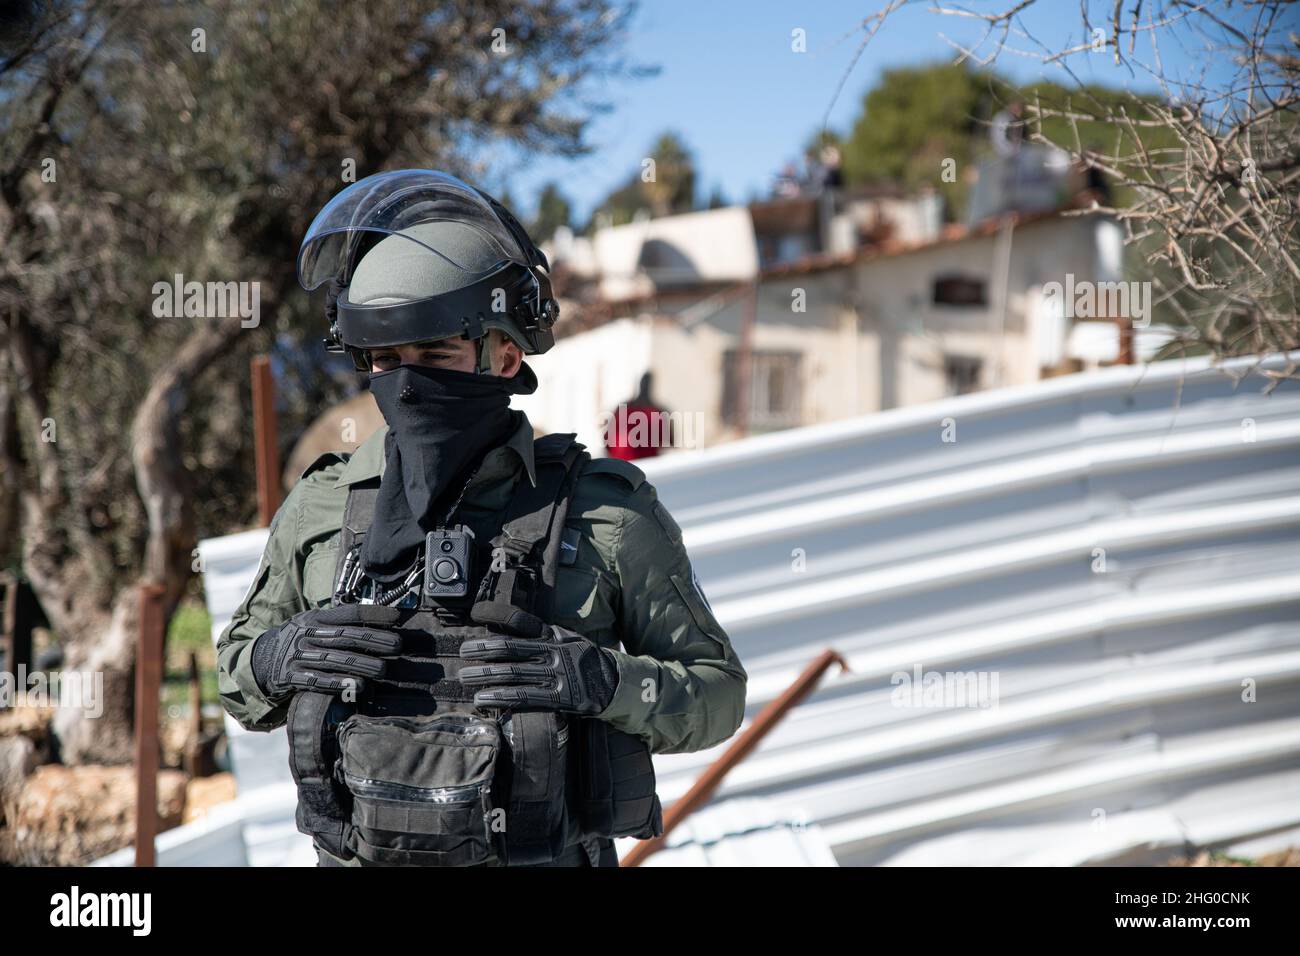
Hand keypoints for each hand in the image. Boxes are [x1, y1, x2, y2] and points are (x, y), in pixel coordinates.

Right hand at [251, 604, 402, 699]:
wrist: (261, 660)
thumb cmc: (301, 641)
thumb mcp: (315, 625)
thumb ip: (341, 623)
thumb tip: (382, 619)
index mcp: (315, 618)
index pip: (348, 613)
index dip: (372, 614)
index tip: (397, 618)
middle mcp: (306, 635)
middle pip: (344, 636)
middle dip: (373, 640)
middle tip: (397, 645)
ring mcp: (297, 656)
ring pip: (333, 659)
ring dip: (360, 664)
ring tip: (383, 670)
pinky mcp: (290, 677)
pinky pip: (316, 680)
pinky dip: (337, 683)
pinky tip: (357, 686)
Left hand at [459, 603, 619, 714]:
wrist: (612, 682)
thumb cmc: (581, 659)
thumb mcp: (565, 638)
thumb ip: (539, 634)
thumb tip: (504, 630)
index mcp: (552, 634)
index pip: (521, 621)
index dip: (497, 617)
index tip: (475, 617)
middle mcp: (553, 651)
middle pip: (511, 648)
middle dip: (483, 650)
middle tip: (461, 653)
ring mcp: (557, 674)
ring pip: (513, 674)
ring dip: (485, 676)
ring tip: (465, 678)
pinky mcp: (560, 697)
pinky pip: (525, 697)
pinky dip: (501, 697)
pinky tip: (484, 699)